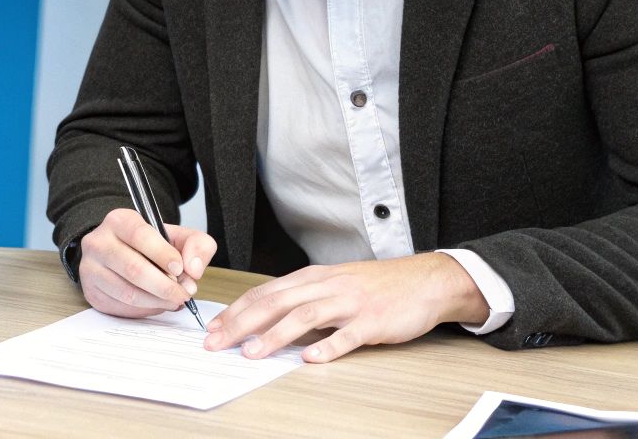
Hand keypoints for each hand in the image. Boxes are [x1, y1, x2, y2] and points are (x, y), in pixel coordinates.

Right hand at [78, 208, 217, 318]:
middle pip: (134, 269)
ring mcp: (91, 269)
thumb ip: (197, 244)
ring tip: (174, 300)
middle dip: (165, 286)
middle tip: (184, 294)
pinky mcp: (91, 292)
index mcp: (119, 221)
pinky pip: (121, 307)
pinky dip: (145, 310)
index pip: (140, 235)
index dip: (163, 254)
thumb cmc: (151, 245)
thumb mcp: (177, 236)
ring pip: (128, 292)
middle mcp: (98, 242)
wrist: (121, 254)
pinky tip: (157, 304)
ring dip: (157, 301)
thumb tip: (193, 269)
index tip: (180, 269)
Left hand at [204, 252, 488, 362]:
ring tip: (252, 352)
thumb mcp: (333, 284)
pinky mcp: (373, 321)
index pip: (266, 292)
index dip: (237, 310)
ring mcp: (350, 303)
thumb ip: (302, 298)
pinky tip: (311, 359)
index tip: (213, 328)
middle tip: (218, 342)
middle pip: (276, 302)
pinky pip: (348, 335)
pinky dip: (328, 347)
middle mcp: (326, 286)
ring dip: (275, 335)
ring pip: (305, 316)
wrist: (424, 281)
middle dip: (242, 323)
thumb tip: (266, 318)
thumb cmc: (375, 285)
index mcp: (313, 278)